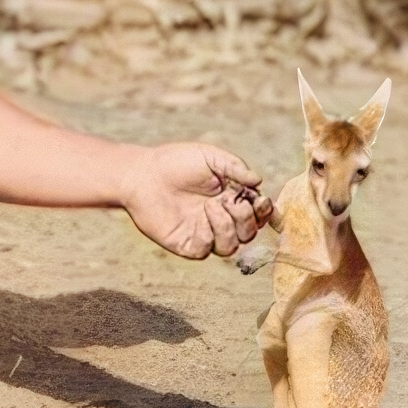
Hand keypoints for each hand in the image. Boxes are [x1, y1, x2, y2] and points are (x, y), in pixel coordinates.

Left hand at [121, 143, 264, 259]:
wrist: (143, 174)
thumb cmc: (176, 162)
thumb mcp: (210, 157)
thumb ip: (236, 168)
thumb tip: (259, 181)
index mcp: (230, 199)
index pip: (258, 214)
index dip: (265, 211)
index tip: (260, 200)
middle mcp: (220, 219)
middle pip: (249, 233)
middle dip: (247, 218)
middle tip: (231, 199)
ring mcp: (204, 233)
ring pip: (231, 246)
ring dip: (228, 226)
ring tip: (211, 205)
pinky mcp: (187, 244)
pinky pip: (208, 250)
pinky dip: (211, 234)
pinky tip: (202, 214)